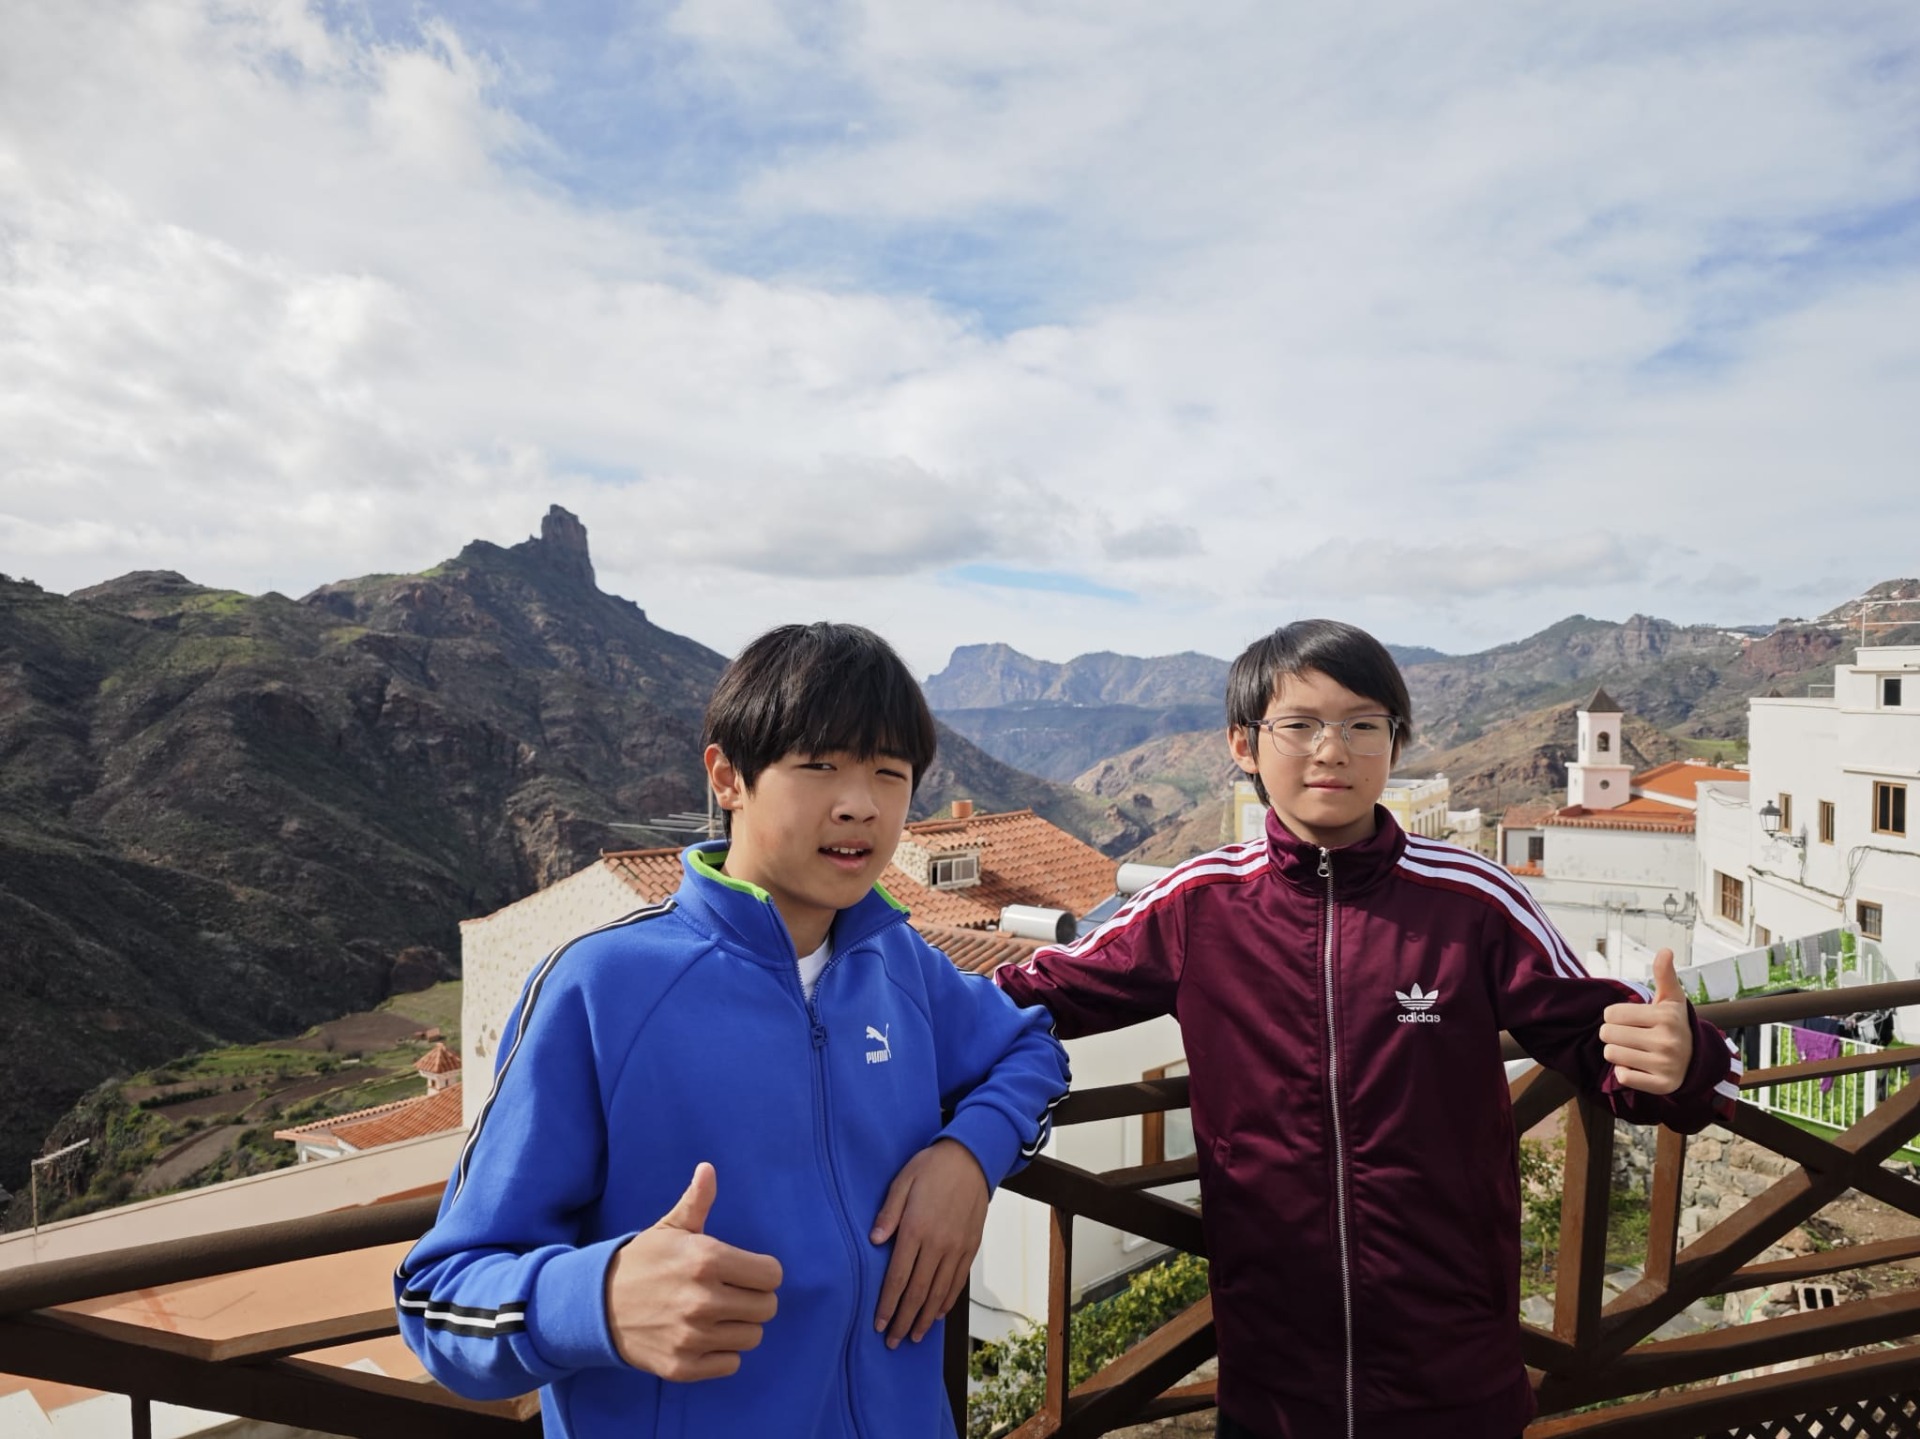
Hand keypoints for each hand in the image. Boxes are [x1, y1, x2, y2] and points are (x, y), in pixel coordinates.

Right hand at [604, 1163, 782, 1380]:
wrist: (597, 1304)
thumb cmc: (643, 1261)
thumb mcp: (670, 1228)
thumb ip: (697, 1200)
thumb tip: (708, 1168)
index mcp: (705, 1260)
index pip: (772, 1275)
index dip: (763, 1272)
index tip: (747, 1271)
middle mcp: (702, 1300)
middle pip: (767, 1308)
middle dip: (755, 1299)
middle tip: (733, 1293)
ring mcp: (692, 1336)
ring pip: (752, 1337)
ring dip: (740, 1326)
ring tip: (718, 1314)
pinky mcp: (682, 1366)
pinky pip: (731, 1364)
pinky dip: (723, 1352)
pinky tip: (705, 1336)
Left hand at [870, 1139, 987, 1348]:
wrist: (972, 1158)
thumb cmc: (932, 1166)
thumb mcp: (903, 1180)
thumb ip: (888, 1213)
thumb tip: (874, 1241)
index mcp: (916, 1228)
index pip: (899, 1277)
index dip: (888, 1304)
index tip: (878, 1324)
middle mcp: (938, 1243)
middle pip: (918, 1291)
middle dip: (903, 1319)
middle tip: (892, 1342)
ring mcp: (957, 1247)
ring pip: (939, 1292)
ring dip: (925, 1317)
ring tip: (913, 1336)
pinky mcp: (971, 1247)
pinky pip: (958, 1281)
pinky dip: (946, 1301)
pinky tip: (937, 1314)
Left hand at [1600, 949, 1694, 1094]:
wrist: (1696, 1060)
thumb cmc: (1673, 1024)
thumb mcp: (1671, 999)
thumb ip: (1664, 974)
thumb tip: (1665, 950)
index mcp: (1665, 1017)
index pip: (1611, 1013)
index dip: (1616, 1016)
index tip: (1632, 1019)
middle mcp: (1667, 1041)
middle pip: (1607, 1034)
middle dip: (1613, 1034)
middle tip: (1631, 1035)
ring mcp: (1665, 1065)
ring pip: (1611, 1055)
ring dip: (1617, 1052)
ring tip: (1635, 1049)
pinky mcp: (1662, 1086)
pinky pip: (1623, 1077)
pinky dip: (1626, 1072)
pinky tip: (1640, 1067)